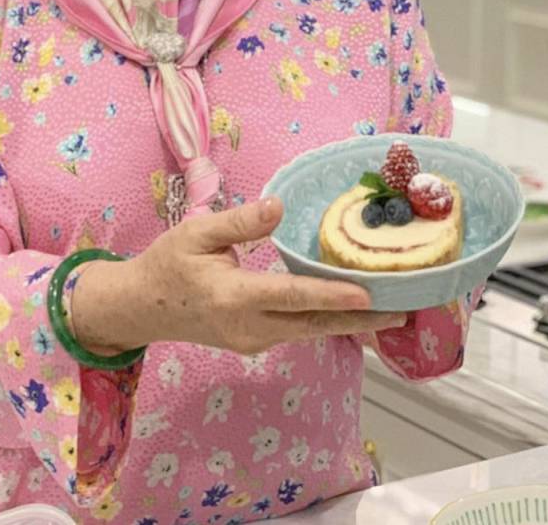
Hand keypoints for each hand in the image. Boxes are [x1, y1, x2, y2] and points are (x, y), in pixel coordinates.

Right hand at [70, 196, 406, 355]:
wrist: (142, 308)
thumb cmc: (168, 264)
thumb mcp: (196, 232)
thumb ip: (239, 222)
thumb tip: (278, 206)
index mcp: (233, 297)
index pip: (291, 296)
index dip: (330, 294)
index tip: (368, 294)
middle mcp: (249, 327)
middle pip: (314, 323)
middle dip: (361, 319)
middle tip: (405, 309)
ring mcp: (254, 340)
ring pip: (310, 330)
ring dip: (351, 322)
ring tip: (393, 312)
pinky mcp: (256, 342)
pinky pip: (299, 331)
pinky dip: (328, 320)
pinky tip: (354, 310)